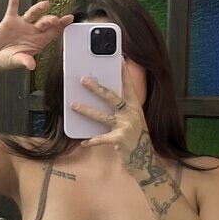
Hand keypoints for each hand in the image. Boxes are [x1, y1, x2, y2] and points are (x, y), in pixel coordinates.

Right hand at [0, 0, 73, 72]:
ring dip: (39, 8)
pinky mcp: (10, 19)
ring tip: (45, 4)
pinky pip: (13, 4)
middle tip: (54, 19)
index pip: (52, 32)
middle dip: (50, 20)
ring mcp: (22, 23)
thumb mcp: (16, 61)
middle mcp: (32, 31)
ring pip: (33, 13)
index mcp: (37, 41)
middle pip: (44, 23)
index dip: (61, 26)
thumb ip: (24, 61)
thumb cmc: (6, 59)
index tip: (69, 19)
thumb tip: (31, 65)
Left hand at [74, 61, 166, 184]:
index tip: (120, 59)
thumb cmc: (136, 139)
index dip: (125, 72)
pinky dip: (91, 141)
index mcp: (135, 107)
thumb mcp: (133, 121)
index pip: (129, 86)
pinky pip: (101, 139)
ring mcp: (126, 126)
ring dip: (86, 110)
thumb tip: (103, 97)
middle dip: (96, 88)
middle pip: (111, 97)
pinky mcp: (119, 139)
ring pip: (101, 116)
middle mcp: (131, 114)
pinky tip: (83, 142)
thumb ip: (122, 110)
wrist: (145, 160)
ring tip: (73, 105)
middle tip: (83, 80)